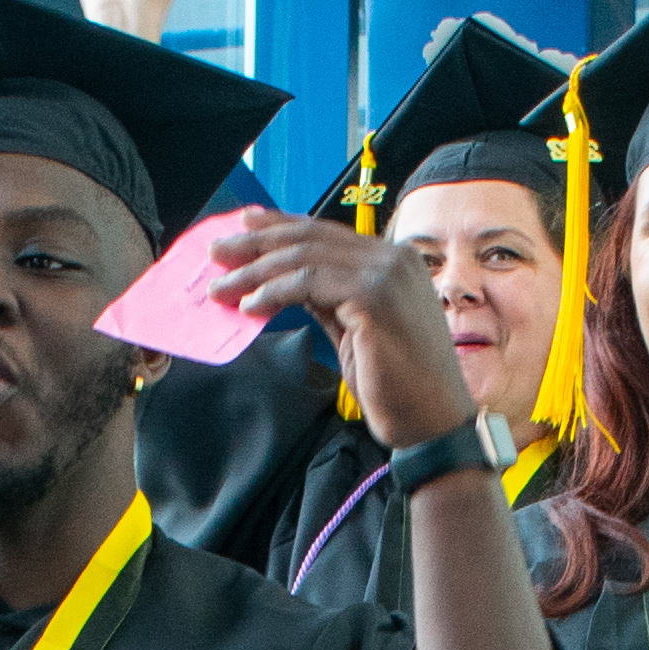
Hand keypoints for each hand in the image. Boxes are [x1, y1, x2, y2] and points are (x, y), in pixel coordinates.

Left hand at [202, 208, 476, 450]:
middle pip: (310, 237)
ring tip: (221, 287)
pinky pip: (309, 282)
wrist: (432, 423)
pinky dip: (273, 291)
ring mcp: (386, 274)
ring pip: (304, 257)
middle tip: (216, 253)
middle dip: (256, 243)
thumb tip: (284, 282)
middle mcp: (393, 258)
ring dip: (256, 270)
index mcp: (392, 261)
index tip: (242, 227)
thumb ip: (328, 299)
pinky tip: (250, 305)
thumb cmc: (398, 387)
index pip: (324, 233)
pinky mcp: (374, 297)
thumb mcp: (354, 331)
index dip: (279, 226)